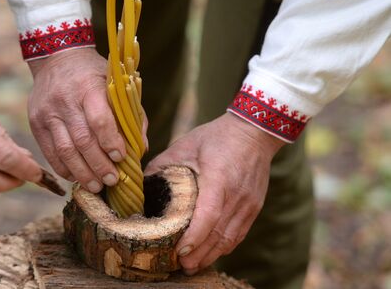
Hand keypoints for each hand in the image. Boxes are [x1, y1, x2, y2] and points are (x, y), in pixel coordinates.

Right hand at [28, 47, 138, 192]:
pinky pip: (50, 152)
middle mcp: (65, 100)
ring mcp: (47, 112)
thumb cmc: (93, 74)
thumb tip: (140, 147)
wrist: (56, 58)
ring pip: (64, 150)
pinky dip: (64, 168)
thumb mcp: (115, 84)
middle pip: (82, 140)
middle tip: (112, 180)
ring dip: (82, 173)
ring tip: (96, 186)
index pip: (99, 120)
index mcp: (88, 87)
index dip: (111, 142)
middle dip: (99, 165)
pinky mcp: (35, 122)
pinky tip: (77, 177)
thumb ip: (130, 114)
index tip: (121, 158)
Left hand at [145, 112, 284, 273]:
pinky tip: (210, 253)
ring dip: (211, 255)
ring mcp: (248, 204)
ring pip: (230, 238)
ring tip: (192, 265)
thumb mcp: (185, 144)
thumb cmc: (216, 136)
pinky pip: (239, 234)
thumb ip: (163, 164)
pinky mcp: (253, 207)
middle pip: (219, 233)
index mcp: (219, 178)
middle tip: (180, 265)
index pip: (209, 214)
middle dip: (199, 253)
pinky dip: (223, 247)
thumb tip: (143, 183)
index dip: (195, 235)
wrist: (254, 132)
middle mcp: (237, 195)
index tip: (180, 249)